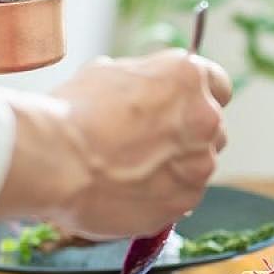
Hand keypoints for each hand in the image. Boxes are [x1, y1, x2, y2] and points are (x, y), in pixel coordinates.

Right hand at [0, 49, 231, 237]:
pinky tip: (130, 190)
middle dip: (187, 134)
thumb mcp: (109, 73)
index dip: (197, 97)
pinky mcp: (187, 200)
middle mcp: (206, 118)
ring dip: (176, 166)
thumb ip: (145, 81)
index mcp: (188, 77)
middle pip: (212, 128)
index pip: (218, 85)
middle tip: (146, 142)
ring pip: (199, 164)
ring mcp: (200, 163)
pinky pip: (183, 195)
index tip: (181, 108)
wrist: (55, 162)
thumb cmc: (72, 113)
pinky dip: (164, 194)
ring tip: (131, 169)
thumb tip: (148, 89)